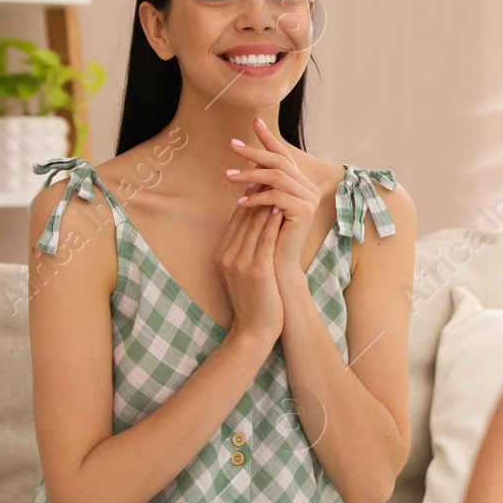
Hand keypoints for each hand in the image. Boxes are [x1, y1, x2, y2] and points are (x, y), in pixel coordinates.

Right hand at [214, 170, 282, 342]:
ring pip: (252, 224)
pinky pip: (264, 239)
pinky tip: (280, 208)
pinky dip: (271, 222)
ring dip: (264, 201)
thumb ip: (246, 250)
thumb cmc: (255, 301)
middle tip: (267, 171)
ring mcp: (240, 263)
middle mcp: (227, 256)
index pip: (236, 218)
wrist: (254, 331)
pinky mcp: (256, 270)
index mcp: (223, 255)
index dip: (248, 196)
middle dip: (255, 192)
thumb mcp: (244, 272)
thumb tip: (257, 225)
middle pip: (242, 216)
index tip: (259, 178)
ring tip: (276, 183)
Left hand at [225, 117, 322, 285]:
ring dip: (249, 175)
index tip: (254, 122)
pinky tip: (240, 203)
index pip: (283, 155)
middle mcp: (309, 188)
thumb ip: (262, 184)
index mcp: (301, 184)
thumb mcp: (263, 205)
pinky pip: (276, 196)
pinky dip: (256, 198)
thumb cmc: (268, 238)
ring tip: (228, 176)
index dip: (268, 138)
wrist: (279, 268)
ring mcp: (309, 198)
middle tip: (230, 144)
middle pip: (278, 162)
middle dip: (253, 152)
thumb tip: (247, 159)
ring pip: (276, 177)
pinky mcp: (304, 210)